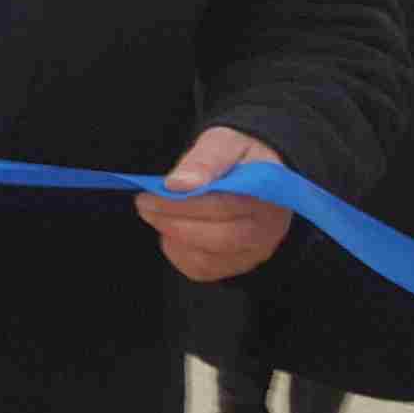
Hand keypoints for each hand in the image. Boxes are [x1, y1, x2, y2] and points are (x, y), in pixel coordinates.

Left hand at [134, 126, 292, 281]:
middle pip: (217, 238)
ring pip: (207, 259)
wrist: (253, 173)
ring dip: (173, 237)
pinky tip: (172, 230)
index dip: (184, 204)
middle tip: (144, 203)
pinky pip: (201, 269)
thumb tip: (178, 184)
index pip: (224, 207)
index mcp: (270, 195)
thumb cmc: (237, 157)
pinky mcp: (237, 264)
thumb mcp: (223, 142)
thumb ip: (204, 161)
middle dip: (172, 221)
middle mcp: (268, 230)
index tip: (152, 193)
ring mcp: (255, 252)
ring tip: (156, 213)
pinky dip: (178, 252)